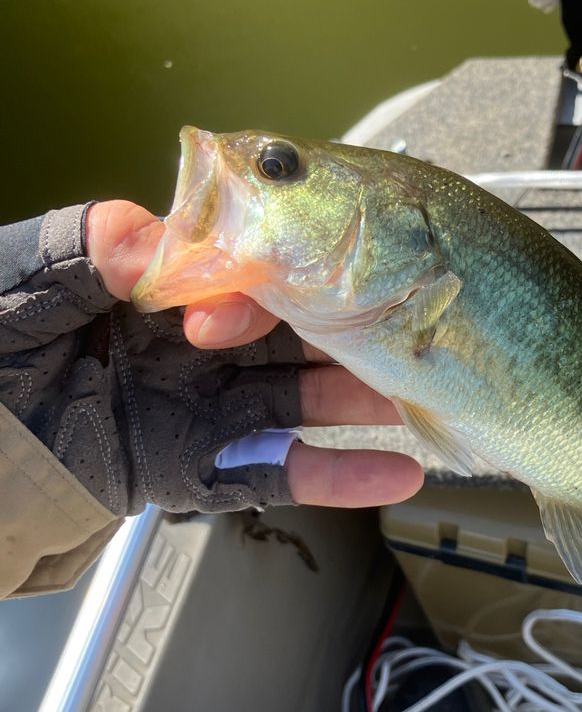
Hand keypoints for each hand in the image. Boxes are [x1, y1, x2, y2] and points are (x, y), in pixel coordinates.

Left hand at [85, 201, 422, 508]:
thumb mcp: (11, 292)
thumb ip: (72, 257)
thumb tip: (143, 235)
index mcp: (143, 288)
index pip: (230, 263)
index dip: (270, 262)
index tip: (305, 264)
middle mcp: (181, 345)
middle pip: (278, 328)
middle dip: (341, 325)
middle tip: (400, 320)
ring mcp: (191, 410)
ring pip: (289, 396)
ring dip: (353, 394)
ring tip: (411, 390)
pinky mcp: (189, 471)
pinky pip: (268, 473)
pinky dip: (332, 476)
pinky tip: (394, 473)